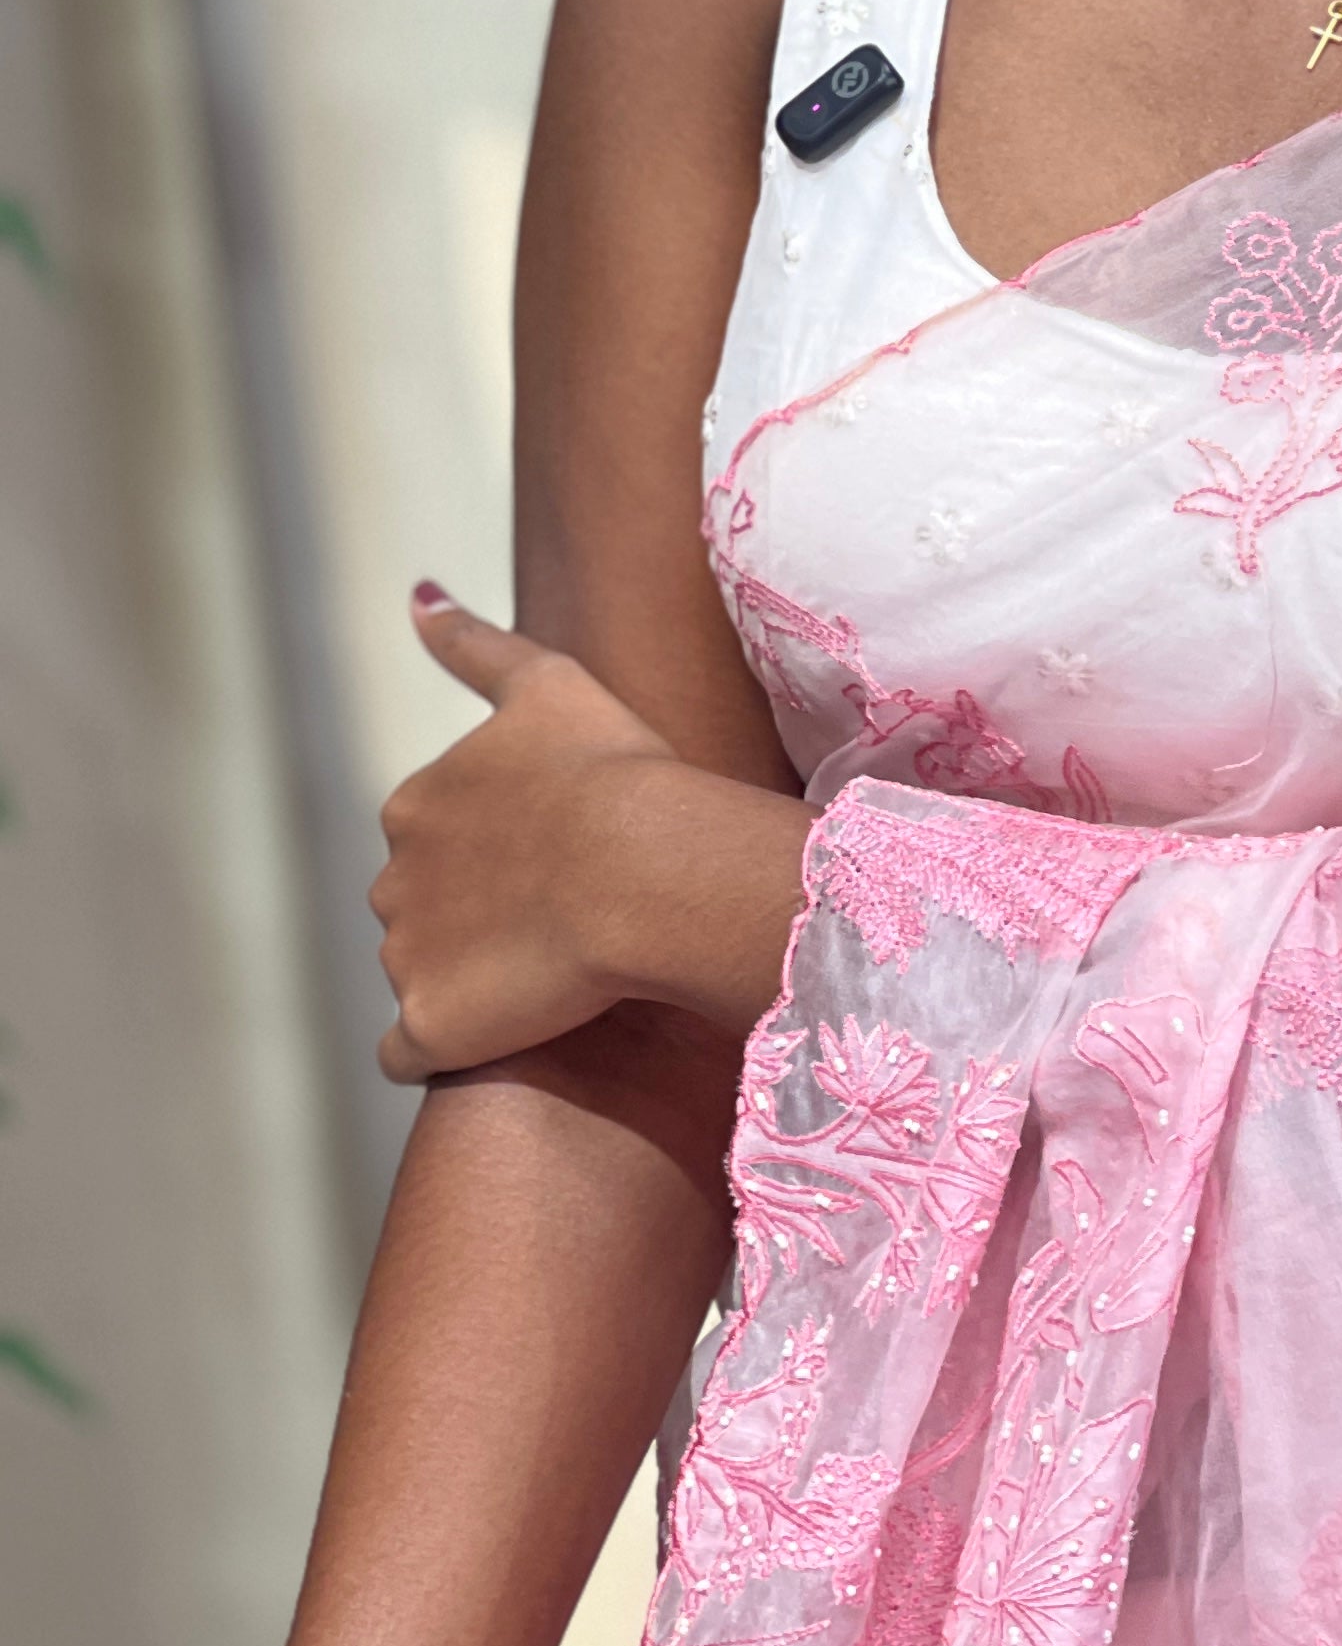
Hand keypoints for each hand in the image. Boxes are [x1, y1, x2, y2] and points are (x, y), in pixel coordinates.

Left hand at [372, 586, 689, 1077]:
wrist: (645, 866)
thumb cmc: (614, 769)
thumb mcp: (547, 682)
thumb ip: (473, 642)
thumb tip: (414, 592)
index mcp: (414, 805)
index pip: (438, 838)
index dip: (502, 852)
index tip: (563, 858)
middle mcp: (392, 880)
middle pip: (424, 907)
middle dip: (476, 917)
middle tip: (564, 922)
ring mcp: (406, 959)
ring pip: (425, 974)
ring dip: (472, 979)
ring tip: (550, 982)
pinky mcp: (430, 1027)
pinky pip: (410, 1052)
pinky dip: (440, 1047)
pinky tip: (496, 1040)